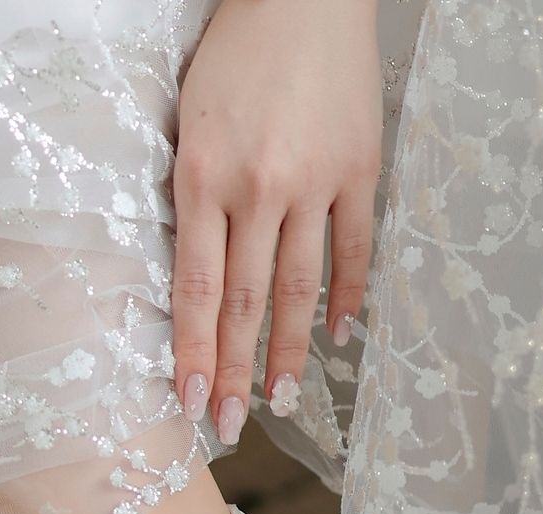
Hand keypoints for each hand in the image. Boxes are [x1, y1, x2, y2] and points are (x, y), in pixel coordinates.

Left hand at [171, 0, 382, 443]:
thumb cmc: (228, 62)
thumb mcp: (184, 131)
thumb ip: (188, 205)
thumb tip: (189, 283)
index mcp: (202, 181)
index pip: (197, 291)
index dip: (195, 354)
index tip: (192, 403)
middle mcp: (258, 189)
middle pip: (246, 303)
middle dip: (235, 370)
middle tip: (231, 423)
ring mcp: (315, 180)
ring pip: (299, 286)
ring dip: (288, 350)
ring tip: (280, 398)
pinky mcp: (359, 166)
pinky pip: (354, 246)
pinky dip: (347, 293)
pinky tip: (337, 335)